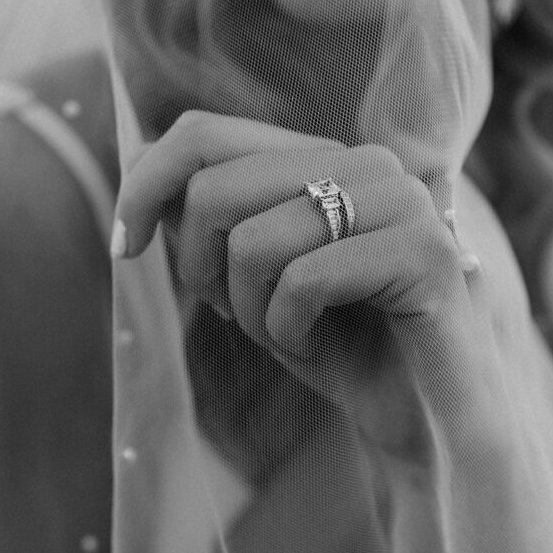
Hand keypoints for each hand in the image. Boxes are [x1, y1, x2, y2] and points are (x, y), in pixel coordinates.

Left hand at [113, 111, 475, 426]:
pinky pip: (304, 281)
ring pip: (255, 241)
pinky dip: (289, 331)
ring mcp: (402, 202)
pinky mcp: (424, 252)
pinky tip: (319, 346)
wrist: (426, 419)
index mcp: (328, 158)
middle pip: (217, 186)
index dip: (146, 182)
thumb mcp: (258, 282)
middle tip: (229, 312)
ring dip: (248, 311)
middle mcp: (368, 163)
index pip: (208, 133)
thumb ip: (216, 226)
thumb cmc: (342, 348)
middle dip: (199, 266)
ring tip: (288, 334)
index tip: (126, 246)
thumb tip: (145, 181)